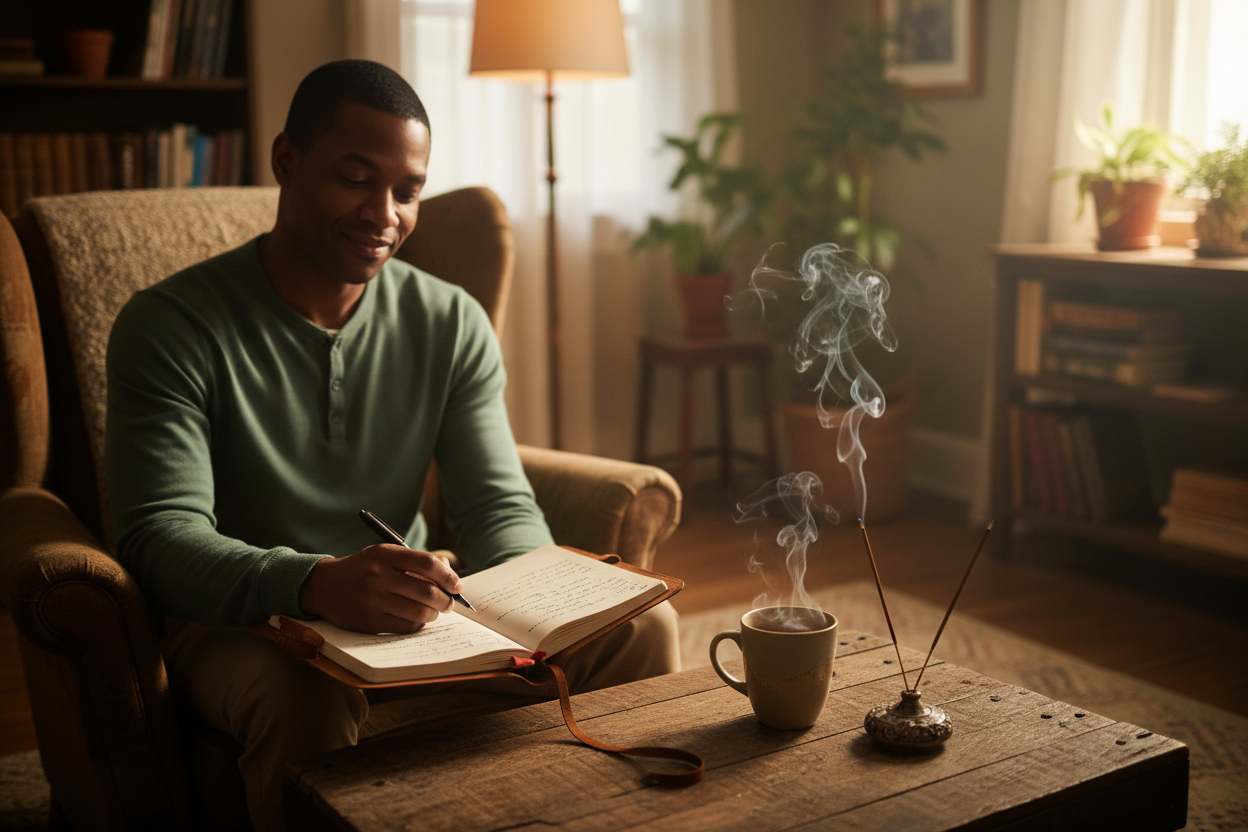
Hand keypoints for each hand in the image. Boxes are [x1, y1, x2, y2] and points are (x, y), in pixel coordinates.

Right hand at [298, 544, 463, 633]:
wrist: (323, 586)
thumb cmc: (362, 569)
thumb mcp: (383, 554)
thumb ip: (414, 560)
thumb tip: (448, 571)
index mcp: (385, 555)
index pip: (428, 564)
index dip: (449, 576)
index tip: (456, 585)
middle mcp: (379, 577)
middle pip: (427, 591)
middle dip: (446, 600)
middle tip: (449, 602)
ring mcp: (373, 601)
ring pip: (419, 612)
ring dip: (434, 614)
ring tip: (434, 611)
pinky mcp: (369, 622)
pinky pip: (405, 626)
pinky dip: (418, 623)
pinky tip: (417, 618)